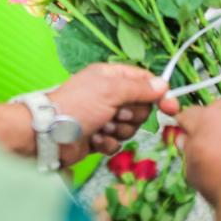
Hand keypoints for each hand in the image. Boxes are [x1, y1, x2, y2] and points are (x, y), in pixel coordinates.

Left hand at [48, 63, 178, 165]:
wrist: (50, 135)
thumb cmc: (78, 105)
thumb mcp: (111, 90)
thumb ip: (139, 88)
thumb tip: (163, 84)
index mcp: (111, 77)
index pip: (144, 81)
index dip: (158, 93)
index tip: (170, 107)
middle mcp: (109, 95)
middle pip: (140, 107)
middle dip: (130, 115)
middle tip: (115, 114)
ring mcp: (104, 117)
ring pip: (130, 127)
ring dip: (117, 130)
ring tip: (100, 127)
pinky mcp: (99, 137)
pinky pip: (117, 142)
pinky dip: (107, 143)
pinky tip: (94, 139)